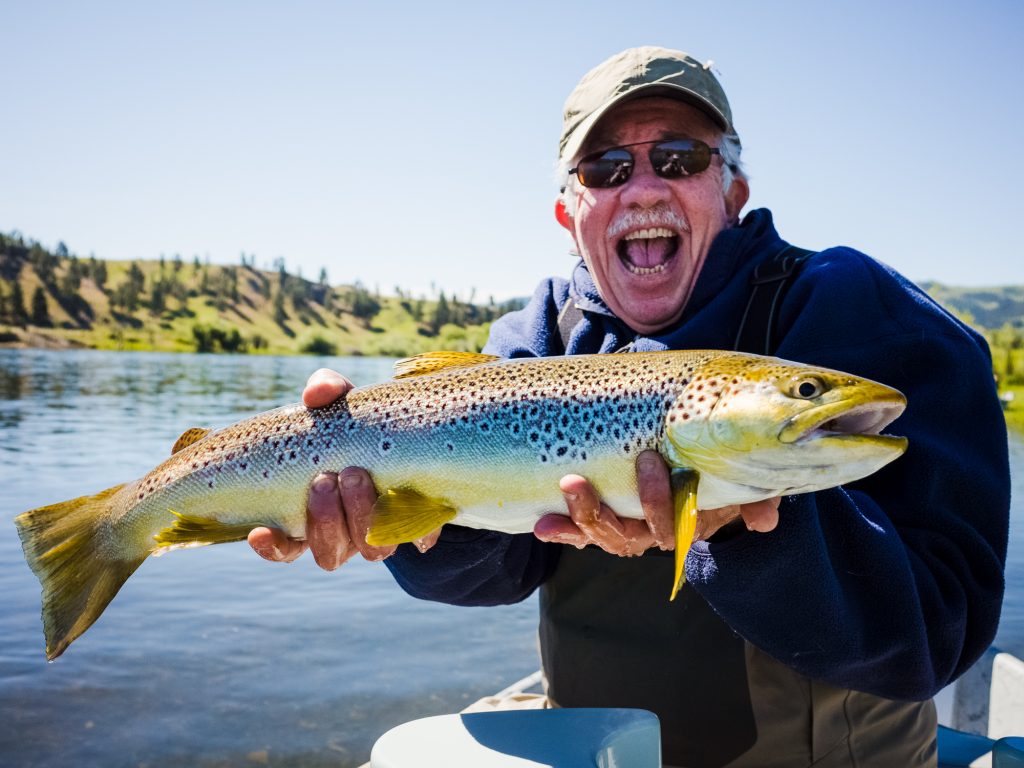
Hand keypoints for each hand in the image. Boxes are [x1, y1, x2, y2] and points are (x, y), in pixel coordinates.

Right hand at [247, 369, 440, 568]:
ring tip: (355, 473)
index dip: (271, 547)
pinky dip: (418, 533)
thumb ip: (325, 392)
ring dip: (360, 516)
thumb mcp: (341, 403)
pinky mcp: (423, 522)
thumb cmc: (361, 421)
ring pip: (371, 552)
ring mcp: (384, 531)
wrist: (413, 425)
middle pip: (330, 552)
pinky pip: (421, 538)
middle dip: (326, 519)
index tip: (259, 531)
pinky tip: (417, 526)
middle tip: (327, 478)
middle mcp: (347, 533)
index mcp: (316, 515)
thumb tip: (315, 394)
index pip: (286, 548)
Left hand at [532, 450, 779, 555]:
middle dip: (606, 511)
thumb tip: (765, 521)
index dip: (658, 502)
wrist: (697, 454)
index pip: (670, 526)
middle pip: (628, 537)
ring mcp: (627, 526)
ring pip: (603, 535)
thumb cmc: (720, 466)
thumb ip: (757, 497)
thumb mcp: (742, 480)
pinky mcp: (604, 517)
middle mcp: (653, 532)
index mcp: (686, 523)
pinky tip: (543, 523)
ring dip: (581, 516)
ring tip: (567, 485)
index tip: (650, 461)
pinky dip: (563, 529)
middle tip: (589, 476)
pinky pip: (582, 530)